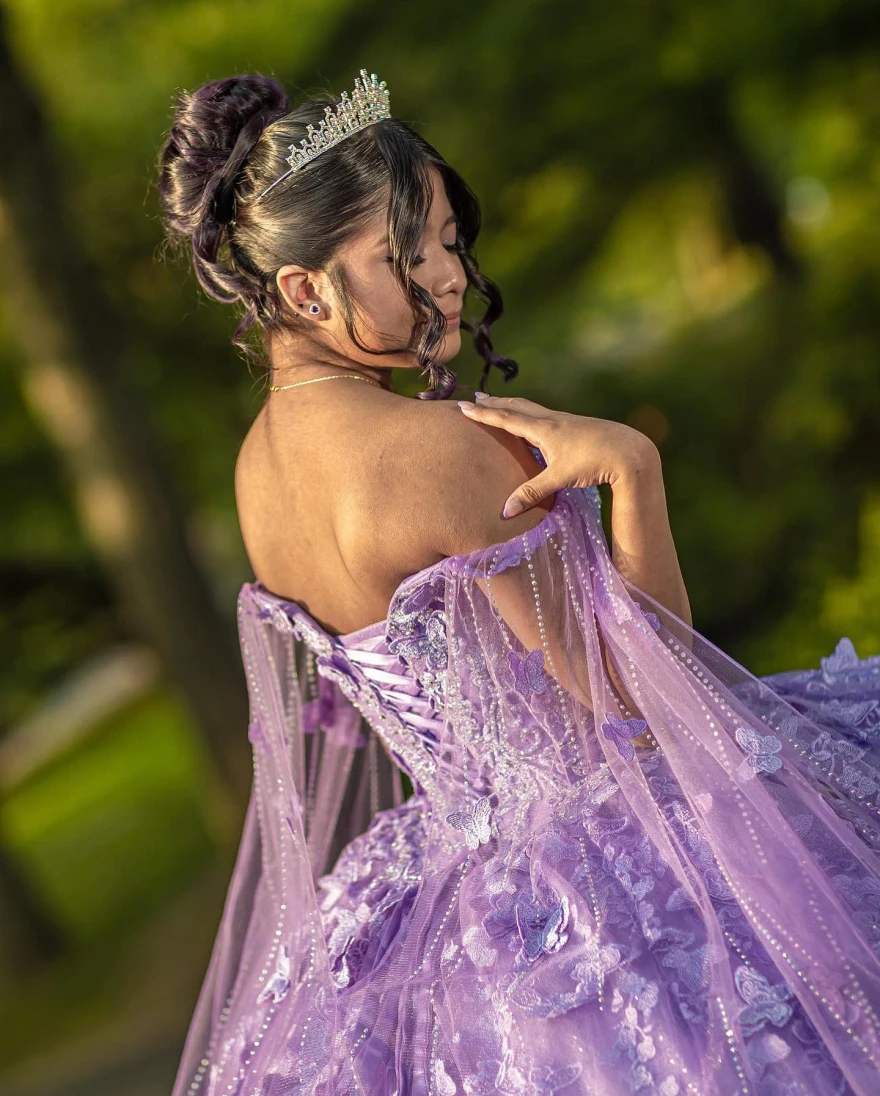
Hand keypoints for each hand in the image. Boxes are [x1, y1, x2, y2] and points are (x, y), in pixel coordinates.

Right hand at [457, 394, 658, 516]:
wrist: (629, 451)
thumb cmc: (593, 462)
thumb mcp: (559, 479)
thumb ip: (531, 493)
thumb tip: (505, 511)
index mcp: (543, 429)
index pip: (506, 418)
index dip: (483, 414)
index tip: (462, 406)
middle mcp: (551, 419)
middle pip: (516, 406)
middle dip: (494, 403)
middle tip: (475, 399)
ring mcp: (564, 420)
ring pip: (530, 408)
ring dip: (511, 405)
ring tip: (498, 404)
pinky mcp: (574, 425)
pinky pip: (542, 415)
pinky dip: (528, 414)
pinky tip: (533, 422)